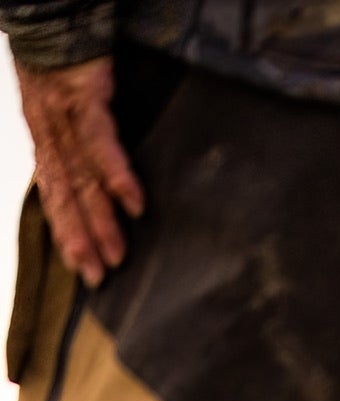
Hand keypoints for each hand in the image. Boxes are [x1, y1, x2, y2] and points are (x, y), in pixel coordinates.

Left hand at [14, 58, 142, 286]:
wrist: (55, 20)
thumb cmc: (63, 65)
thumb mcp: (68, 112)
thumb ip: (80, 148)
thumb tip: (102, 186)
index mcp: (46, 141)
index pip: (55, 195)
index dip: (66, 232)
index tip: (81, 268)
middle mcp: (50, 136)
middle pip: (66, 195)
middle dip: (81, 238)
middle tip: (98, 275)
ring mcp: (64, 121)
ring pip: (80, 179)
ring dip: (99, 219)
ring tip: (117, 253)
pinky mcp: (85, 101)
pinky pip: (101, 143)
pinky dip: (116, 173)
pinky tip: (133, 202)